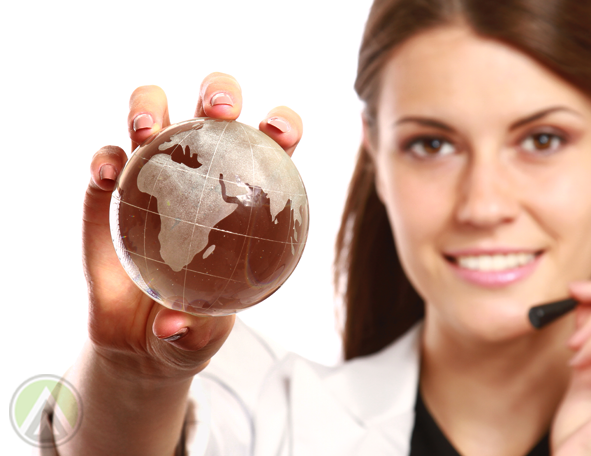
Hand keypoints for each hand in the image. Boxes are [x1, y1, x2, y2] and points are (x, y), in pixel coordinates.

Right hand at [83, 72, 303, 381]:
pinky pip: (105, 160)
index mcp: (242, 193)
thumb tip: (177, 326)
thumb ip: (198, 330)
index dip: (282, 126)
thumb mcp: (203, 335)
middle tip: (219, 110)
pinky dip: (104, 159)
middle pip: (212, 111)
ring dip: (149, 107)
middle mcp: (199, 171)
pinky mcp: (109, 186)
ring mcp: (152, 172)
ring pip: (152, 115)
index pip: (271, 147)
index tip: (279, 132)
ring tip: (146, 128)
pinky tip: (107, 174)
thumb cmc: (191, 326)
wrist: (140, 336)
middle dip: (219, 92)